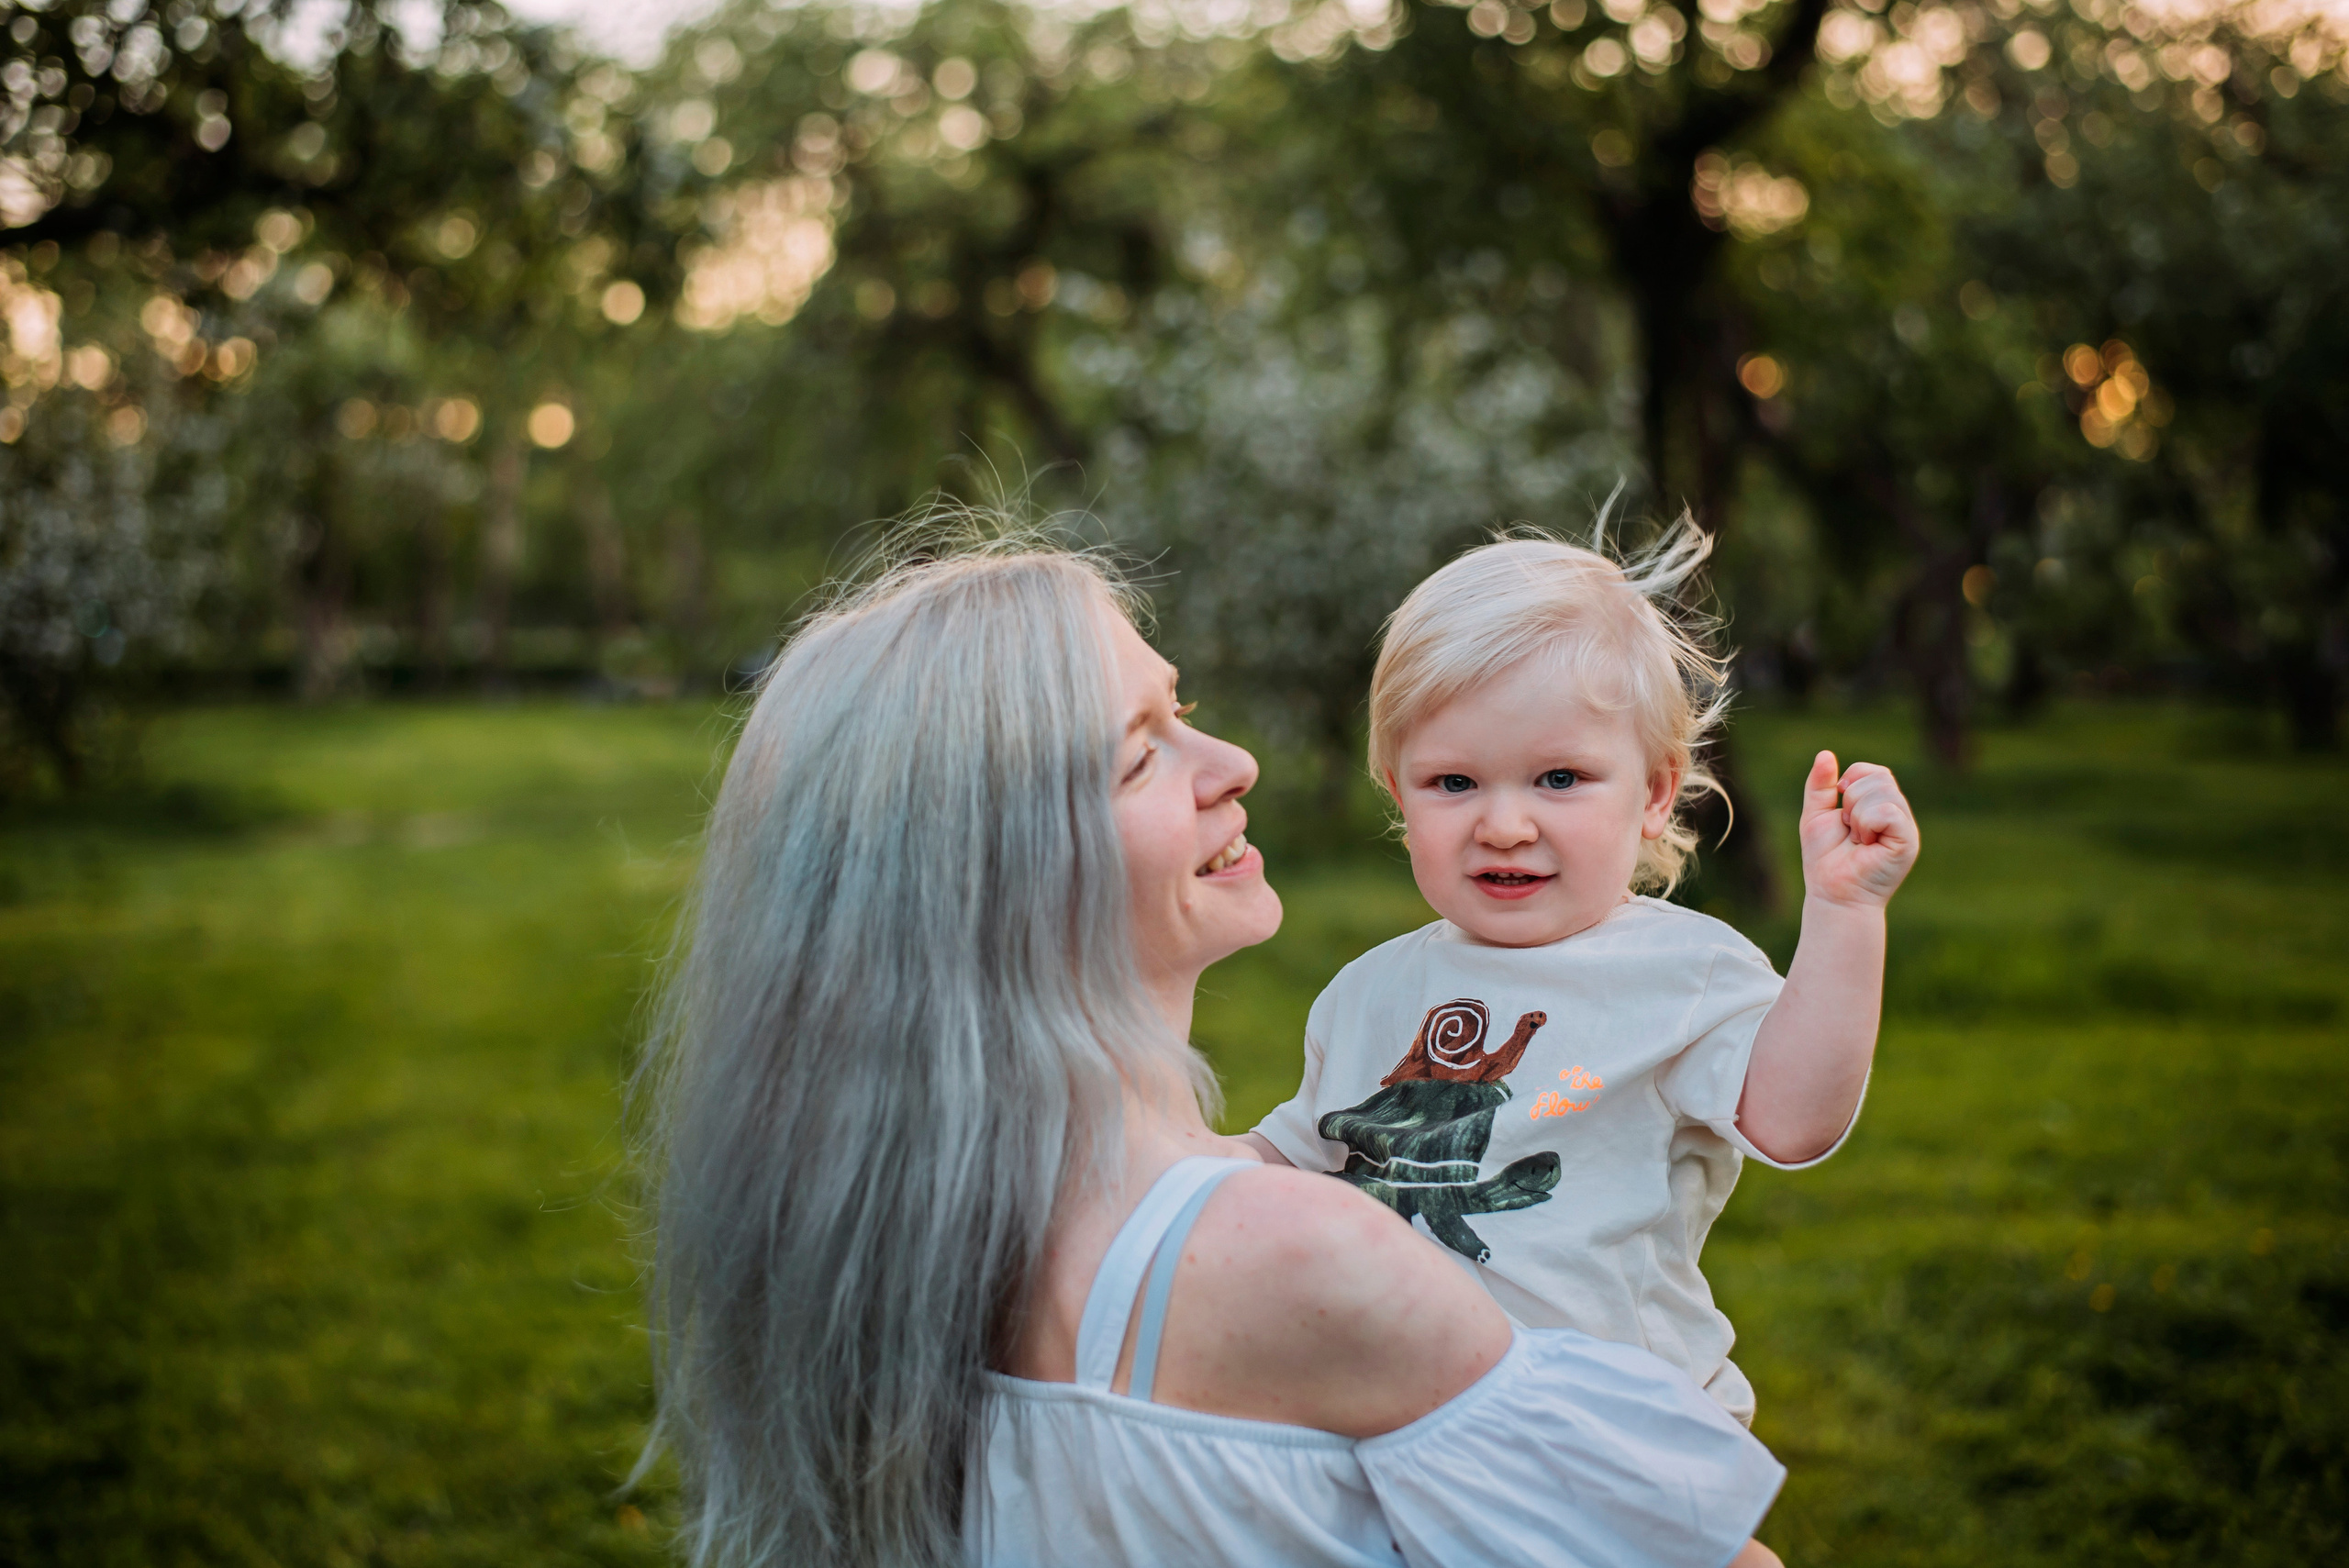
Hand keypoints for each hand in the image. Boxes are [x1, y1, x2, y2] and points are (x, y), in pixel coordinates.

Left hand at [1797, 750, 1918, 909]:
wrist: (1832, 894)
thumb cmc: (1826, 860)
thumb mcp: (1816, 815)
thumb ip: (1820, 786)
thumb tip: (1826, 753)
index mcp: (1880, 806)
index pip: (1874, 771)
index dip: (1852, 779)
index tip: (1840, 808)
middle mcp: (1897, 814)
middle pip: (1879, 777)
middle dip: (1851, 799)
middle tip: (1850, 830)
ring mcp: (1905, 827)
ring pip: (1882, 791)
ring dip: (1857, 815)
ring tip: (1858, 839)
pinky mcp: (1908, 841)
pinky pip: (1887, 810)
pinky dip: (1866, 823)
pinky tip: (1866, 844)